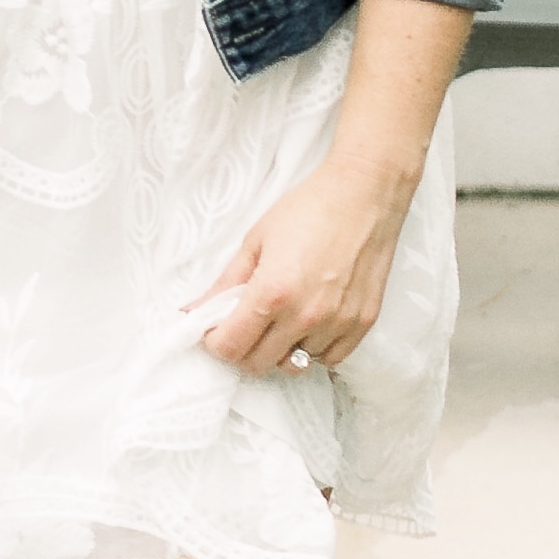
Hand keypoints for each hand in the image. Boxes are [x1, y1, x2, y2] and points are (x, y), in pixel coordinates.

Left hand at [196, 152, 417, 377]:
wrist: (363, 193)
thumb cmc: (308, 209)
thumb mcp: (256, 240)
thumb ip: (225, 283)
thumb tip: (194, 311)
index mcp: (272, 292)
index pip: (231, 347)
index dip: (216, 341)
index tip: (216, 328)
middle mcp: (305, 316)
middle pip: (259, 363)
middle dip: (243, 349)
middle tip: (244, 326)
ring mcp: (337, 323)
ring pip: (295, 364)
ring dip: (281, 350)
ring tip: (281, 321)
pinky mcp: (362, 324)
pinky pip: (330, 359)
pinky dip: (315, 349)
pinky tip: (310, 323)